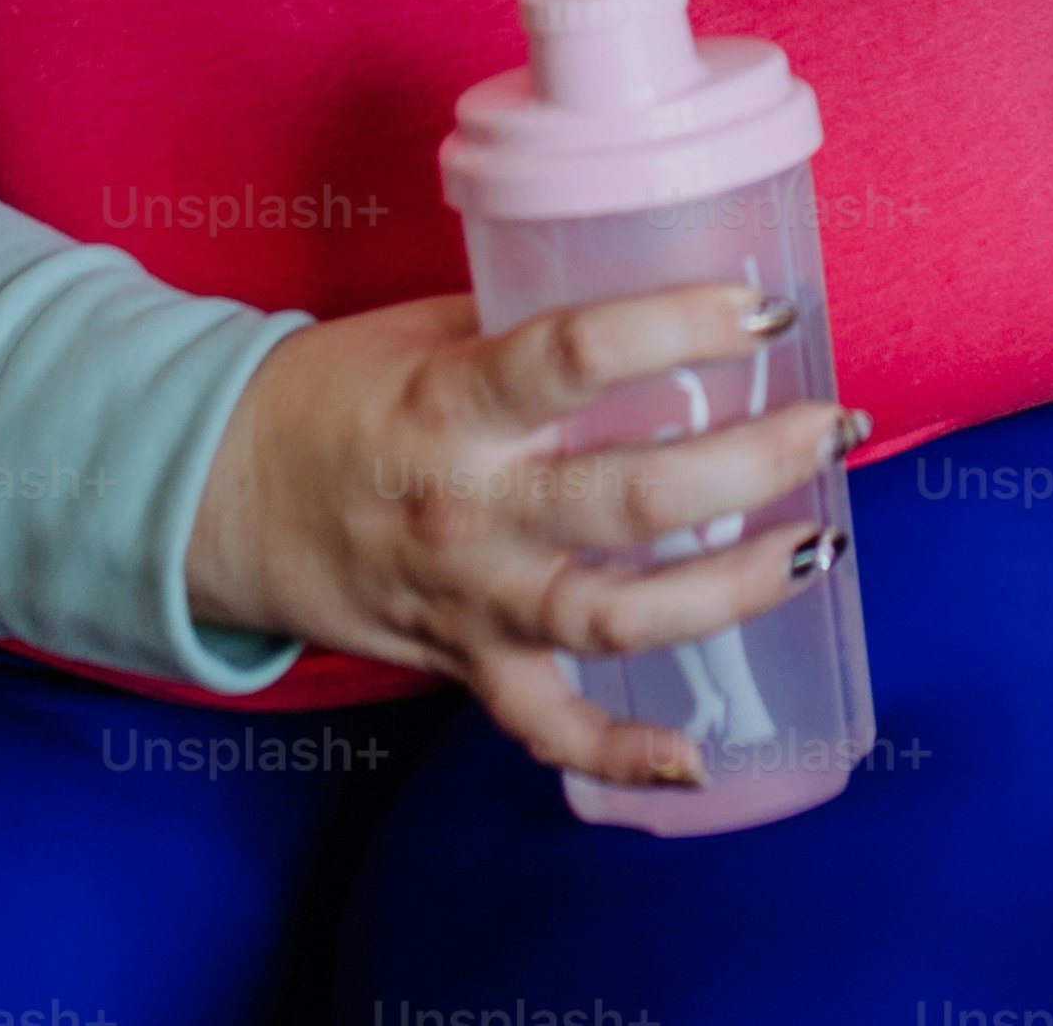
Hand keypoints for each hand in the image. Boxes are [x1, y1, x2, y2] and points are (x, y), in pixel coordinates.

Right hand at [181, 282, 856, 788]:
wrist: (220, 498)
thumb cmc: (330, 396)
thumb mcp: (423, 329)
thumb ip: (530, 320)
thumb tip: (657, 296)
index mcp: (453, 403)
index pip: (576, 355)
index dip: (680, 326)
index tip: (765, 304)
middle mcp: (468, 508)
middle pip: (631, 497)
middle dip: (754, 462)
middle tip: (832, 425)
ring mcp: (470, 597)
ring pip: (615, 615)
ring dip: (729, 588)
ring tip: (816, 547)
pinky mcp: (463, 662)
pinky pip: (548, 726)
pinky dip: (622, 753)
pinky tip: (698, 756)